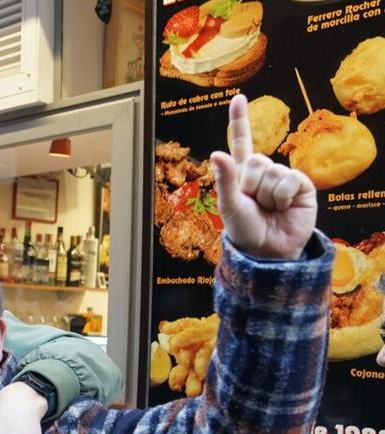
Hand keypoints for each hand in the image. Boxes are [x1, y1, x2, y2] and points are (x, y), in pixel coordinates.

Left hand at [210, 94, 317, 260]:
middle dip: (251, 185)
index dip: (240, 120)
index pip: (241, 141)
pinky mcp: (302, 186)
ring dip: (267, 195)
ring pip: (272, 172)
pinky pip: (290, 180)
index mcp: (242, 173)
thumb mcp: (230, 205)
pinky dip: (283, 196)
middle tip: (254, 203)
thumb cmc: (245, 230)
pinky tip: (285, 208)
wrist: (268, 251)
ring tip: (270, 209)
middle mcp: (264, 172)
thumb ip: (225, 179)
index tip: (239, 98)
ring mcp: (284, 177)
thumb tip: (216, 153)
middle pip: (255, 161)